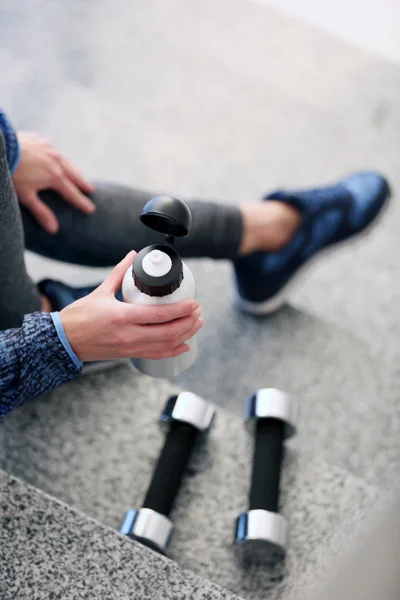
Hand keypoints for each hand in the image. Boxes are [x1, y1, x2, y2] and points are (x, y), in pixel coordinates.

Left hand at [12, 132, 95, 233]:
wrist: (2, 147)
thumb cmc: (13, 173)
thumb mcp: (26, 196)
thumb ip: (41, 212)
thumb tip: (54, 229)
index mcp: (55, 177)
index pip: (72, 193)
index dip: (81, 202)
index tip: (91, 209)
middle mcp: (57, 161)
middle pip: (74, 174)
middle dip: (83, 182)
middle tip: (90, 189)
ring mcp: (49, 148)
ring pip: (66, 160)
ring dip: (73, 168)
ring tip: (78, 173)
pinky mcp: (40, 140)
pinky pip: (52, 149)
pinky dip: (57, 156)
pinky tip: (57, 157)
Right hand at [60, 251, 203, 361]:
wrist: (64, 341)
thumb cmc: (79, 316)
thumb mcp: (100, 292)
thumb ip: (119, 273)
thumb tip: (132, 255)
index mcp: (122, 316)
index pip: (160, 315)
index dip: (181, 310)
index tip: (194, 303)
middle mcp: (129, 335)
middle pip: (168, 332)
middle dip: (188, 322)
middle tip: (198, 312)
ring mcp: (130, 347)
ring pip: (165, 345)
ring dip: (185, 336)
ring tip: (196, 325)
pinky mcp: (128, 355)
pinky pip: (155, 355)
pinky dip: (172, 351)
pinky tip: (184, 346)